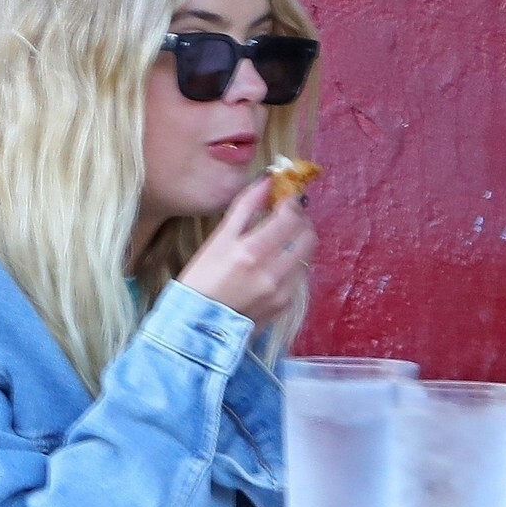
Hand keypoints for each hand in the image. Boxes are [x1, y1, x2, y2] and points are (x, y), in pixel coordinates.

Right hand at [177, 177, 316, 331]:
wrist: (197, 327)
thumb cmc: (201, 279)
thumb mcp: (218, 239)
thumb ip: (245, 207)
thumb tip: (268, 179)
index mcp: (252, 250)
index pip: (291, 217)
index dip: (293, 202)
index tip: (286, 198)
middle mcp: (272, 272)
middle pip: (308, 236)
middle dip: (302, 221)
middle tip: (288, 217)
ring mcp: (282, 291)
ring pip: (307, 256)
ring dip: (299, 243)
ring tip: (281, 240)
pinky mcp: (284, 305)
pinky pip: (299, 276)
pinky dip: (292, 264)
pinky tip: (275, 264)